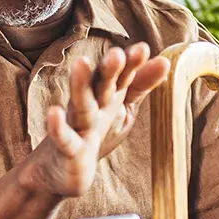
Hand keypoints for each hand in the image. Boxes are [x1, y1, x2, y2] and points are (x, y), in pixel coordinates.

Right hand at [20, 43, 169, 201]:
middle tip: (116, 54)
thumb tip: (164, 62)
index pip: (122, 77)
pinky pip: (64, 137)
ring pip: (80, 104)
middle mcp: (92, 107)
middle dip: (109, 70)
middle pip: (101, 85)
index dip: (132, 64)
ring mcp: (78, 125)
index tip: (143, 49)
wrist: (61, 169)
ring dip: (80, 84)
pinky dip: (58, 126)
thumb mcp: (122, 110)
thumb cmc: (94, 133)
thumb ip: (139, 86)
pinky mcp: (67, 149)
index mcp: (108, 98)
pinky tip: (54, 113)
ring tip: (80, 63)